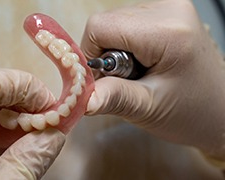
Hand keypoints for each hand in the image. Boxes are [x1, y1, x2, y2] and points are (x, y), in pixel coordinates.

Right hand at [81, 0, 224, 160]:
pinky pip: (127, 22)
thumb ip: (113, 97)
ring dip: (116, 50)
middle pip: (107, 22)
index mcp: (167, 31)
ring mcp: (169, 6)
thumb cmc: (190, 112)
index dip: (92, 54)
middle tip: (127, 79)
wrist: (218, 108)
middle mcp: (169, 8)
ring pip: (115, 21)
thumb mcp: (148, 108)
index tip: (103, 80)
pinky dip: (126, 44)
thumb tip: (82, 98)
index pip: (100, 26)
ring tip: (140, 72)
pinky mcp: (167, 11)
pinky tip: (144, 61)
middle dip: (106, 54)